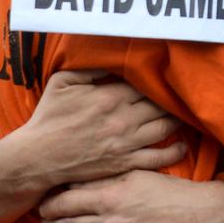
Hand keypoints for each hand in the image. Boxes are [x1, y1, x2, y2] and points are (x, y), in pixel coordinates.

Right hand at [12, 71, 185, 192]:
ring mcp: (126, 143)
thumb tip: (113, 59)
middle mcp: (123, 119)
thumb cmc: (49, 116)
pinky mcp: (124, 163)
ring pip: (164, 128)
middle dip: (171, 99)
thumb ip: (91, 68)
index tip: (164, 77)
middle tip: (180, 94)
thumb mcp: (64, 81)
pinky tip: (183, 145)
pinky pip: (157, 158)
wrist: (38, 157)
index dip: (156, 81)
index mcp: (110, 96)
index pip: (146, 85)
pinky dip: (175, 152)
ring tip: (185, 114)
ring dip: (177, 120)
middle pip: (160, 105)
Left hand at [39, 171, 223, 222]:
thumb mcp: (137, 173)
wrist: (198, 215)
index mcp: (113, 195)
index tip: (43, 201)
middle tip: (42, 220)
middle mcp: (113, 221)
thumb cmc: (168, 190)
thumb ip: (108, 176)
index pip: (70, 200)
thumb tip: (79, 178)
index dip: (52, 203)